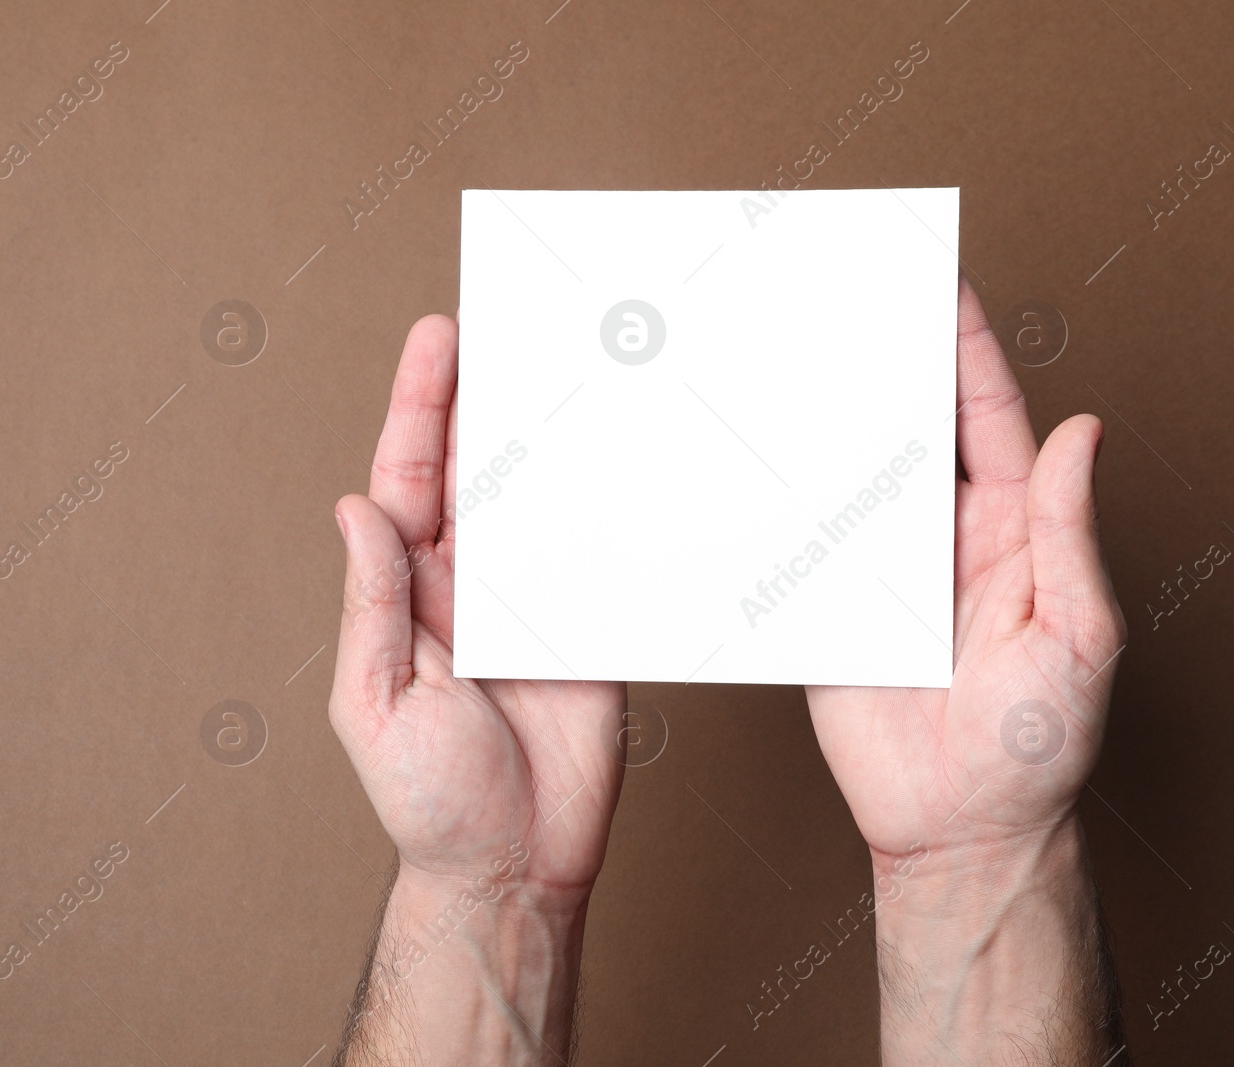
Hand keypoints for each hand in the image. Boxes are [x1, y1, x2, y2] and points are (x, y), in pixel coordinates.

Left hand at [328, 314, 625, 1064]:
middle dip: (486, 391)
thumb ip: (374, 604)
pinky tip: (618, 449)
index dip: (421, 405)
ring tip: (567, 358)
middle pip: (474, 467)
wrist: (513, 867)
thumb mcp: (377, 702)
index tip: (438, 337)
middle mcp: (466, 584)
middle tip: (507, 317)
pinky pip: (596, 549)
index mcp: (407, 593)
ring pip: (537, 495)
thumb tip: (353, 509)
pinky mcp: (587, 626)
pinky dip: (607, 499)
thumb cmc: (429, 801)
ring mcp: (529, 601)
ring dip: (548, 430)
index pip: (408, 477)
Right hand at [805, 277, 1127, 1061]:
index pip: (990, 422)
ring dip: (827, 425)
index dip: (969, 353)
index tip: (945, 289)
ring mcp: (882, 575)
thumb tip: (1082, 435)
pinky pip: (803, 546)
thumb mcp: (1079, 635)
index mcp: (1011, 533)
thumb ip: (1068, 534)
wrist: (958, 831)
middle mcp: (942, 542)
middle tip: (855, 301)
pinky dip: (780, 504)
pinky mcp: (829, 612)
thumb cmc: (1037, 748)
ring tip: (796, 361)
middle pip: (912, 433)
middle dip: (888, 365)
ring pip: (851, 479)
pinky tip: (757, 462)